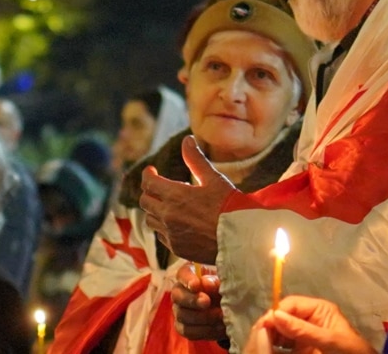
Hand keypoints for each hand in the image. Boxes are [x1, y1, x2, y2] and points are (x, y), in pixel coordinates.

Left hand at [140, 135, 237, 262]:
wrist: (241, 238)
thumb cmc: (230, 206)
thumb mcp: (214, 179)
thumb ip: (196, 160)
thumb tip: (187, 140)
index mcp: (175, 195)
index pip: (148, 182)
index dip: (148, 174)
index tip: (152, 171)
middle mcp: (168, 216)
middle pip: (145, 201)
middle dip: (150, 192)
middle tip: (160, 187)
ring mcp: (171, 234)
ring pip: (150, 220)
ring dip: (156, 210)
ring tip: (170, 206)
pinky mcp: (177, 248)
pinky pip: (162, 236)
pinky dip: (165, 228)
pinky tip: (179, 224)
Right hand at [171, 262, 227, 340]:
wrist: (235, 308)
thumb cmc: (229, 288)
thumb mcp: (225, 281)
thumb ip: (215, 281)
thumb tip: (206, 283)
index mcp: (191, 275)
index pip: (182, 274)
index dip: (187, 279)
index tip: (196, 285)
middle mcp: (181, 292)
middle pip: (177, 296)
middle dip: (192, 300)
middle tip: (207, 302)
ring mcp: (180, 311)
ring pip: (182, 315)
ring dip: (202, 317)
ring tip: (220, 316)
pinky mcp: (185, 327)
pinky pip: (189, 331)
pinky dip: (205, 330)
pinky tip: (219, 327)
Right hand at [249, 296, 376, 353]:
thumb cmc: (352, 351)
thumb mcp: (329, 340)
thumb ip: (303, 329)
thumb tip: (276, 315)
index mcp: (318, 310)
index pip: (291, 305)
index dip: (276, 313)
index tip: (264, 326)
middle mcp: (308, 321)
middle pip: (282, 319)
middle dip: (270, 328)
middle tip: (257, 339)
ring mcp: (303, 338)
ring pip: (279, 335)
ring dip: (268, 340)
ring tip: (259, 347)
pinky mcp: (300, 351)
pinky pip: (282, 349)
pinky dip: (273, 350)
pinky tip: (265, 351)